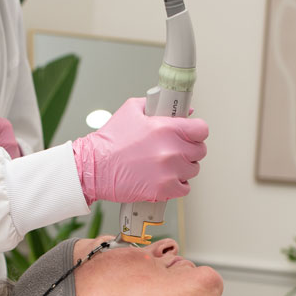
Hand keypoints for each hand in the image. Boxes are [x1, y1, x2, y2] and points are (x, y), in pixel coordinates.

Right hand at [72, 97, 207, 204]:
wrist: (93, 168)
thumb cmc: (109, 141)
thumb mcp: (131, 110)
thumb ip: (157, 105)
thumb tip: (182, 110)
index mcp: (166, 128)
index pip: (202, 130)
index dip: (196, 131)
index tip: (192, 133)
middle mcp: (171, 150)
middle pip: (200, 151)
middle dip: (190, 149)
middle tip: (176, 149)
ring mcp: (169, 172)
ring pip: (193, 170)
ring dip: (184, 167)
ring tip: (167, 165)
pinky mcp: (163, 190)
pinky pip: (184, 188)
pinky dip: (177, 185)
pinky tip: (165, 178)